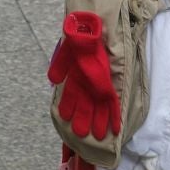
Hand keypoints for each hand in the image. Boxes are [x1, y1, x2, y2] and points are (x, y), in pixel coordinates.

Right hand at [47, 12, 119, 139]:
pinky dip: (114, 116)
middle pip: (84, 107)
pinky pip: (113, 104)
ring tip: (96, 136)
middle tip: (79, 133)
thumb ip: (58, 68)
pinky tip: (116, 128)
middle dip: (82, 120)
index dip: (68, 109)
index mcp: (74, 81)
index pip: (70, 99)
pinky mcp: (110, 87)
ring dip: (97, 122)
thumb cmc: (78, 43)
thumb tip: (53, 80)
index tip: (64, 118)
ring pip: (98, 109)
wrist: (92, 33)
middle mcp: (86, 87)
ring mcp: (98, 88)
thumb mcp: (65, 55)